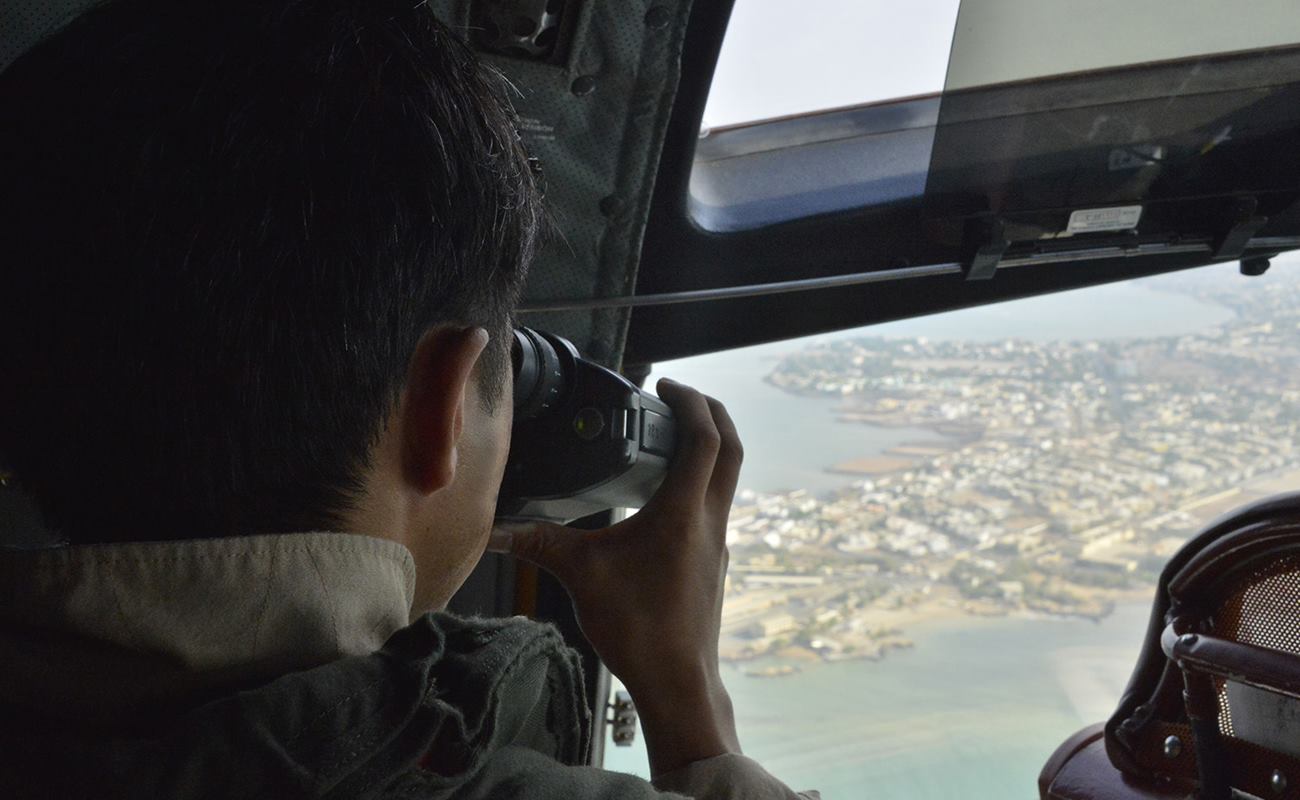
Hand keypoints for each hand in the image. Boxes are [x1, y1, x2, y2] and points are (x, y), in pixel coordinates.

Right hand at [488, 378, 743, 774]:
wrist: (678, 681)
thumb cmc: (639, 628)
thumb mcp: (582, 577)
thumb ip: (540, 546)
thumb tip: (494, 531)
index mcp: (684, 513)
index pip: (704, 438)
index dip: (689, 401)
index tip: (663, 384)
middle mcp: (710, 521)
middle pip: (731, 448)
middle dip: (712, 411)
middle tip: (679, 395)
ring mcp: (717, 543)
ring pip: (728, 478)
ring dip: (711, 447)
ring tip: (671, 437)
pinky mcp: (714, 562)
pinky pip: (716, 506)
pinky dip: (702, 483)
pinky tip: (666, 498)